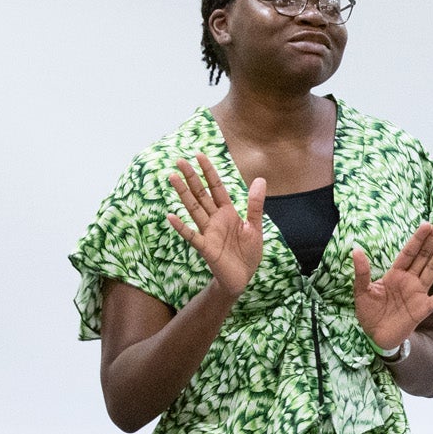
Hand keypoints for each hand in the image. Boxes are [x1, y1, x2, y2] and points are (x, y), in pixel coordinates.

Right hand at [166, 155, 264, 297]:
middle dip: (191, 177)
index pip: (216, 188)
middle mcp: (215, 219)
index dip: (209, 172)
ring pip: (194, 209)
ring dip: (183, 194)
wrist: (243, 278)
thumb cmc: (248, 253)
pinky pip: (192, 236)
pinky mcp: (206, 248)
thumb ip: (255, 205)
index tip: (199, 155)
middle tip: (179, 160)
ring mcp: (208, 232)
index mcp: (228, 213)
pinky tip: (172, 216)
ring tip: (172, 178)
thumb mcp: (255, 227)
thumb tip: (260, 179)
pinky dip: (181, 227)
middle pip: (201, 194)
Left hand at [352, 221, 432, 351]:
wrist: (375, 336)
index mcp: (395, 274)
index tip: (426, 224)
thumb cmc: (369, 313)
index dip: (417, 239)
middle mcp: (409, 280)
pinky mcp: (424, 308)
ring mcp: (418, 293)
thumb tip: (356, 250)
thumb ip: (362, 271)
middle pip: (424, 255)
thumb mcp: (361, 291)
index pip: (409, 252)